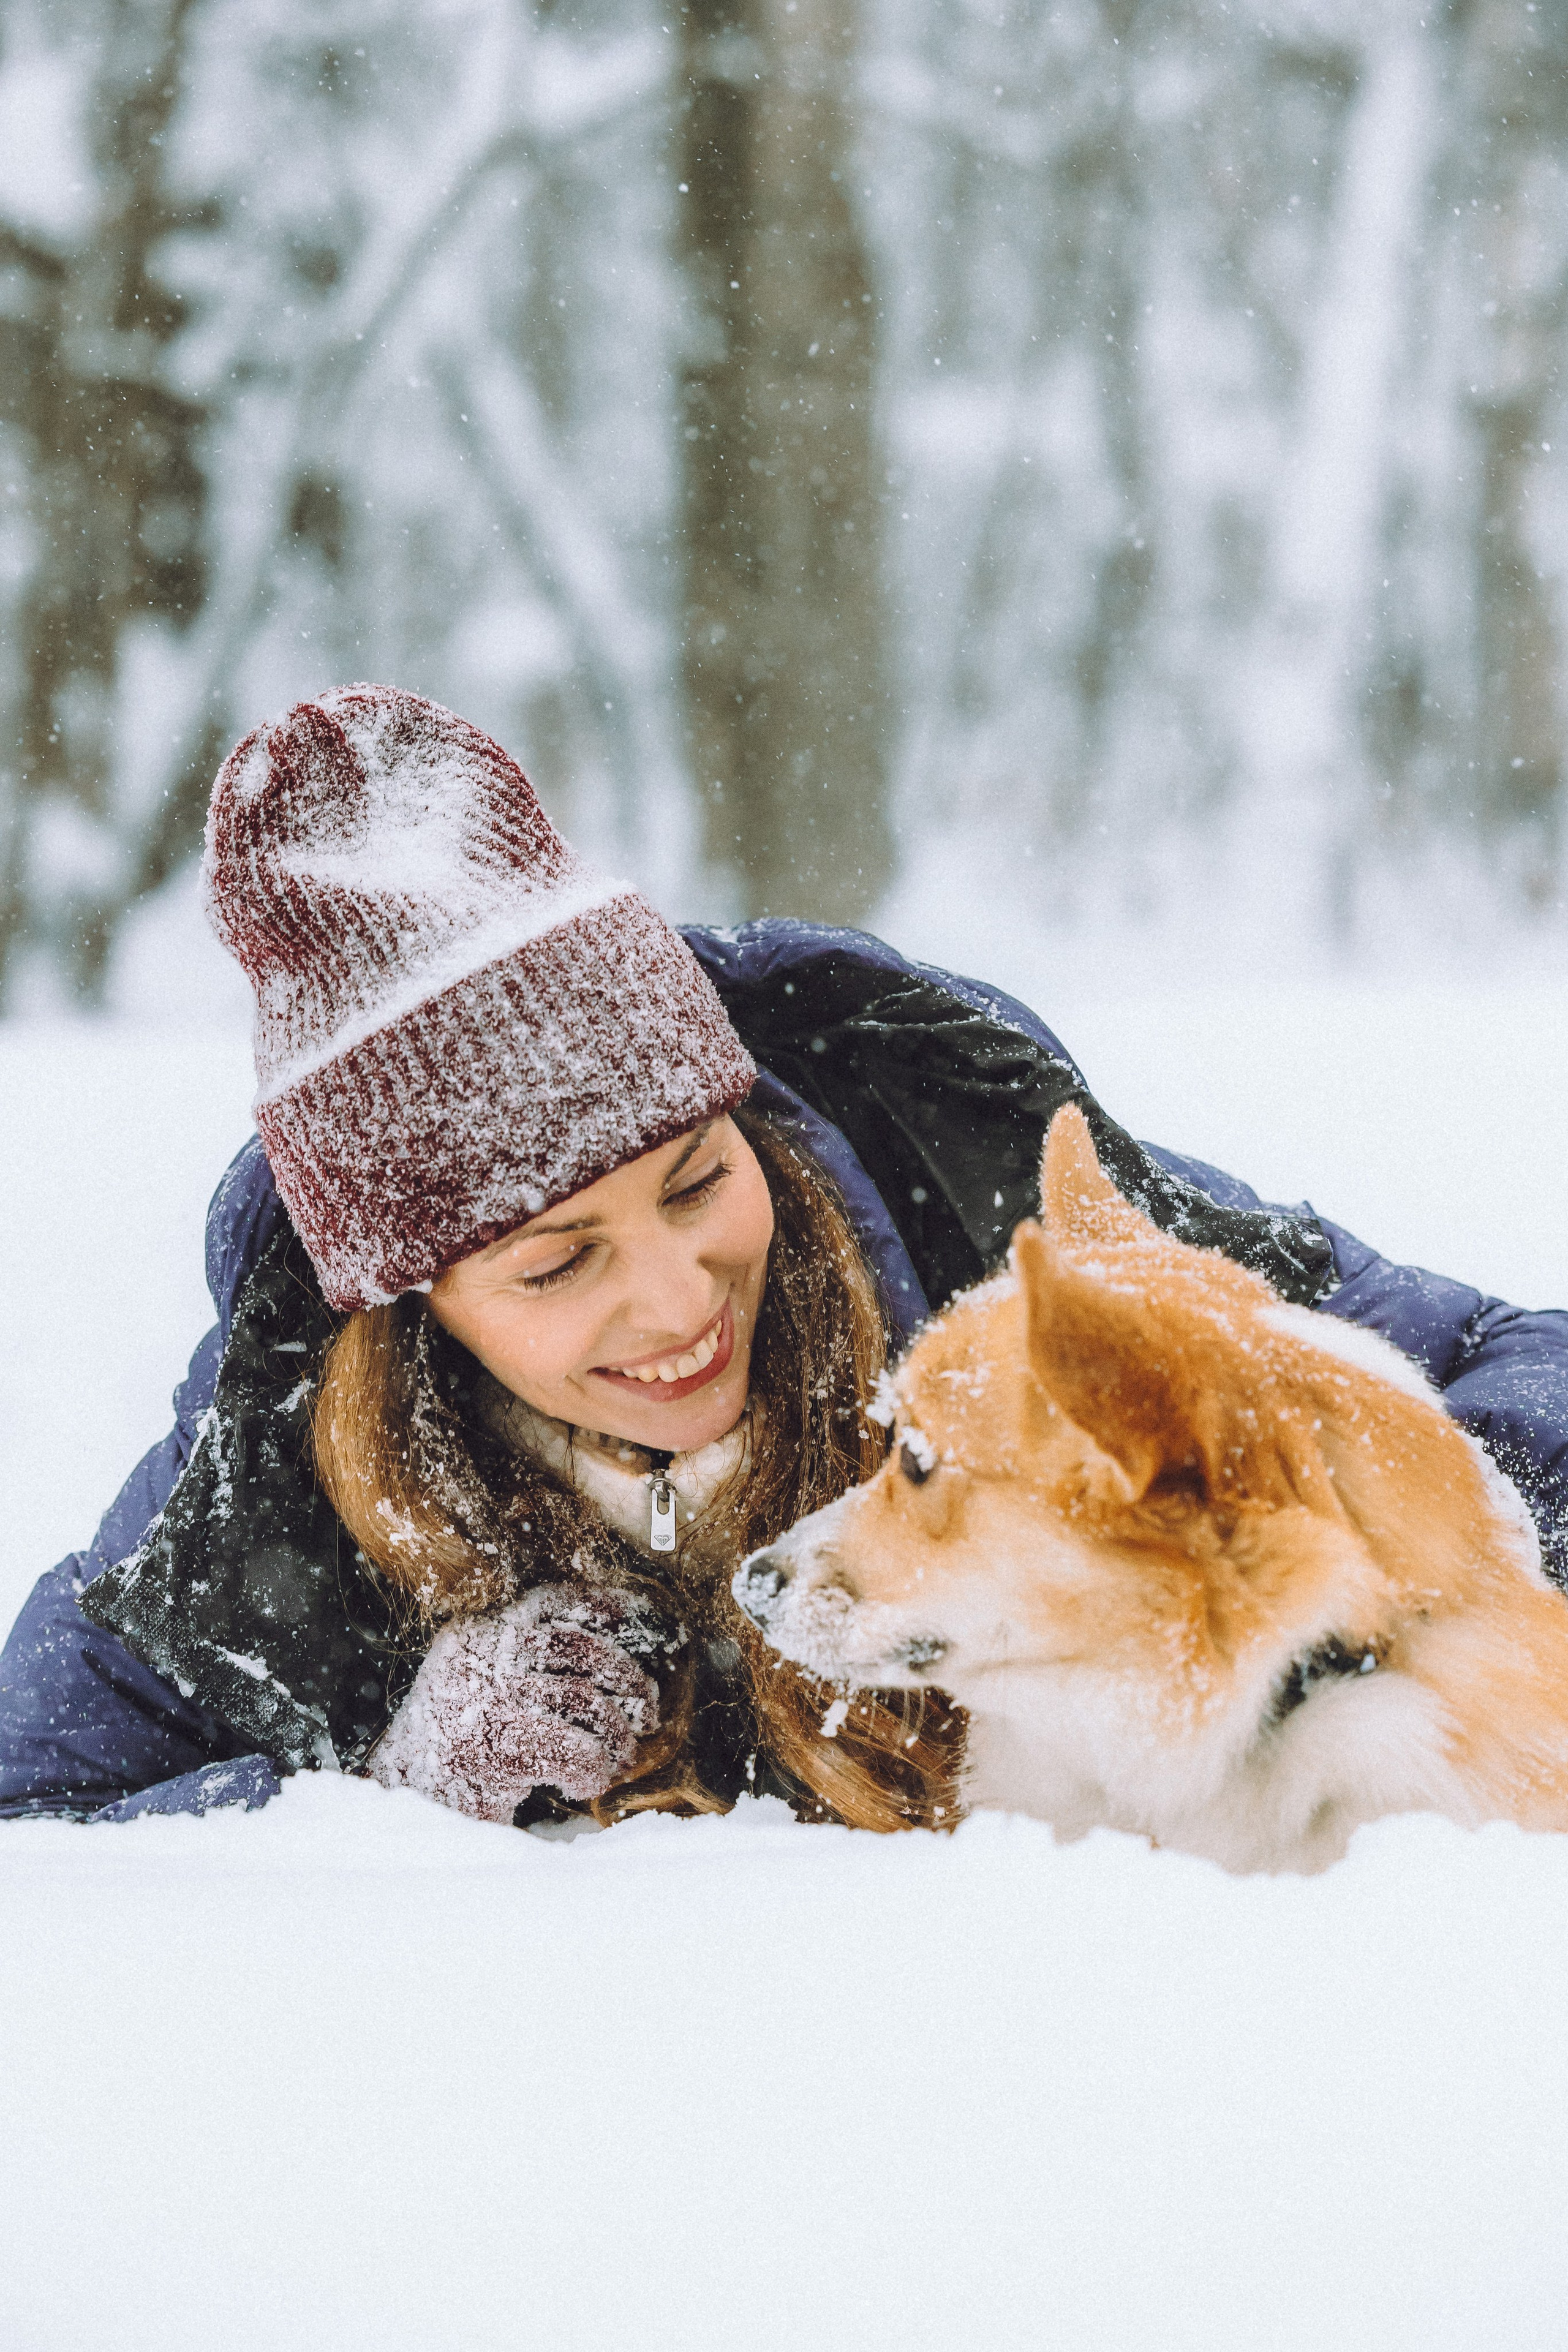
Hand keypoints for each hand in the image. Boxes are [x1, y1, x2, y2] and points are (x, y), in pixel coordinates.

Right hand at [369, 1579, 672, 1822]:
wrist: (403, 1803)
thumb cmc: (453, 1747)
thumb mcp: (477, 1685)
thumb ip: (524, 1662)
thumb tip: (610, 1659)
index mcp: (476, 1634)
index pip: (550, 1602)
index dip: (599, 1606)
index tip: (633, 1619)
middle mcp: (479, 1653)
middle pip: (580, 1648)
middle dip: (627, 1678)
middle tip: (648, 1712)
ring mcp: (485, 1696)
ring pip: (584, 1701)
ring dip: (615, 1736)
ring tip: (620, 1758)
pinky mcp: (493, 1746)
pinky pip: (573, 1750)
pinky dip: (592, 1770)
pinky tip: (585, 1785)